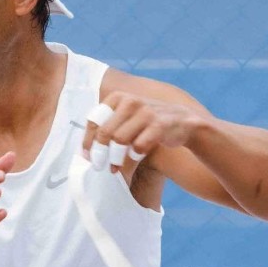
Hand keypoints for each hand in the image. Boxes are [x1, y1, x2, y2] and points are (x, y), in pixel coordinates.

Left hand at [81, 92, 206, 173]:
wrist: (183, 121)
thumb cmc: (148, 123)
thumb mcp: (127, 117)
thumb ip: (108, 126)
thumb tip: (85, 150)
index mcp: (118, 97)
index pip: (94, 120)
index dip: (88, 140)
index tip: (86, 156)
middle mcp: (131, 101)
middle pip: (105, 132)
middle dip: (99, 153)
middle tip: (97, 166)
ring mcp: (146, 112)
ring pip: (120, 140)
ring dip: (115, 158)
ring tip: (114, 169)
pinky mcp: (159, 125)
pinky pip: (139, 146)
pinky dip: (134, 156)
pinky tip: (136, 157)